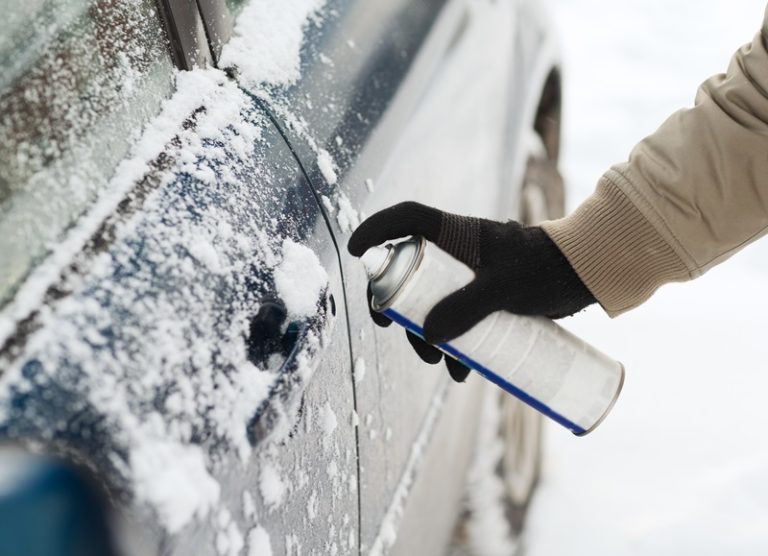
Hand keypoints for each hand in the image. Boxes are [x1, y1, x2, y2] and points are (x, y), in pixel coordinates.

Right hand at [348, 202, 595, 379]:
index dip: (377, 229)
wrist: (586, 275)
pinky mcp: (487, 295)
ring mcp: (472, 275)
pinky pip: (459, 317)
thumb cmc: (545, 269)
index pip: (407, 219)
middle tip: (397, 331)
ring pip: (435, 302)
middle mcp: (459, 252)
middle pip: (413, 273)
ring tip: (443, 367)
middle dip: (402, 307)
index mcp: (457, 234)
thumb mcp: (503, 287)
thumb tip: (429, 338)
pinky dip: (456, 343)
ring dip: (430, 335)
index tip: (356, 251)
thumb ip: (465, 308)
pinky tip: (464, 370)